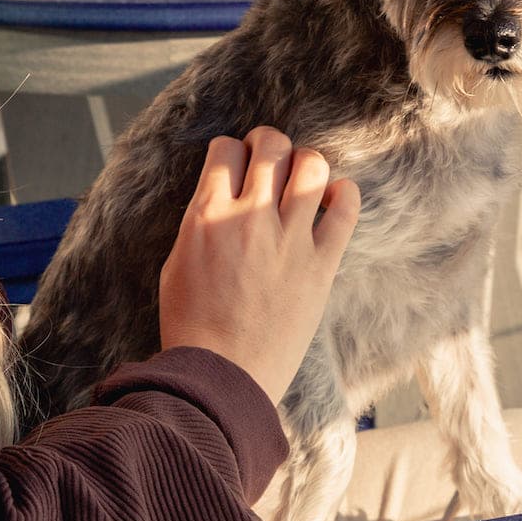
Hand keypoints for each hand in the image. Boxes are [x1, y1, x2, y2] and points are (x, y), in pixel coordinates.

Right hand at [159, 128, 358, 403]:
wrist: (222, 377)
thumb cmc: (192, 327)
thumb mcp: (176, 264)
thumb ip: (199, 222)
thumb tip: (219, 197)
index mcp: (207, 216)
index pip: (225, 149)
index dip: (230, 150)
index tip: (234, 163)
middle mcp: (250, 217)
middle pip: (271, 146)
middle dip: (269, 143)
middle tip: (268, 158)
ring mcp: (290, 239)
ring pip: (311, 166)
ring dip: (306, 162)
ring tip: (301, 177)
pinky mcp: (322, 264)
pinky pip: (346, 209)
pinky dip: (344, 194)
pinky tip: (334, 199)